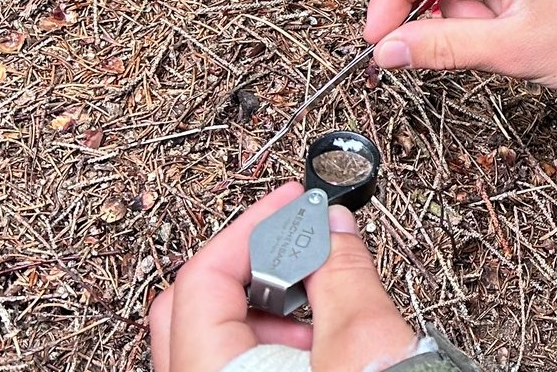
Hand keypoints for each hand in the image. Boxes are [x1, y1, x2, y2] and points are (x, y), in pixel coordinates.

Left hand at [149, 184, 416, 371]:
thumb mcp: (364, 339)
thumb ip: (339, 271)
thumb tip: (329, 226)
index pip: (201, 281)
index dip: (251, 229)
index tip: (293, 202)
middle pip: (191, 311)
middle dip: (251, 265)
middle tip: (299, 239)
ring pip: (214, 344)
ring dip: (268, 306)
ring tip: (326, 298)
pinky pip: (238, 370)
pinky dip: (274, 344)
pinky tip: (321, 340)